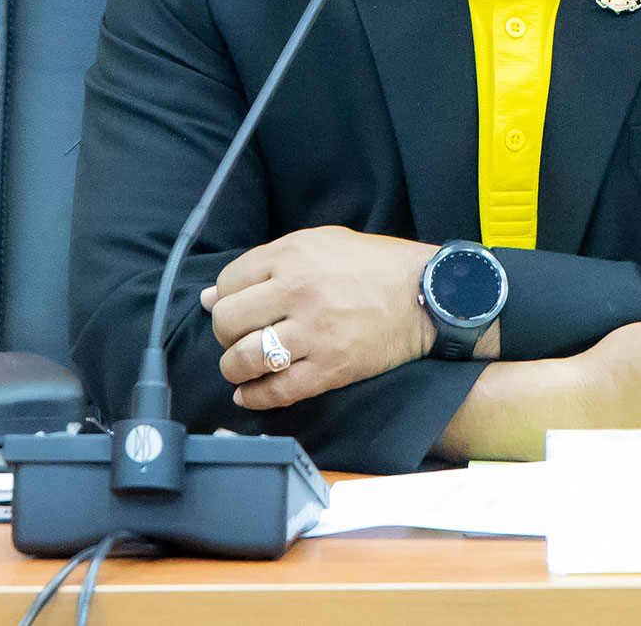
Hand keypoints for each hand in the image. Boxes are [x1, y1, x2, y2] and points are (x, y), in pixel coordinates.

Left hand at [201, 226, 437, 409]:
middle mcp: (298, 292)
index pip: (228, 283)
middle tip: (238, 337)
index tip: (235, 307)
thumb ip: (267, 262)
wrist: (426, 294)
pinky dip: (256, 397)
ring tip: (242, 366)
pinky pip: (277, 391)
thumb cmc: (374, 265)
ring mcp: (314, 333)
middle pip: (228, 322)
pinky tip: (251, 394)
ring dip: (234, 367)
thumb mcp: (321, 243)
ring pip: (244, 359)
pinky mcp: (331, 368)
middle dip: (225, 334)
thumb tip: (213, 296)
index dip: (225, 298)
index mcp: (293, 256)